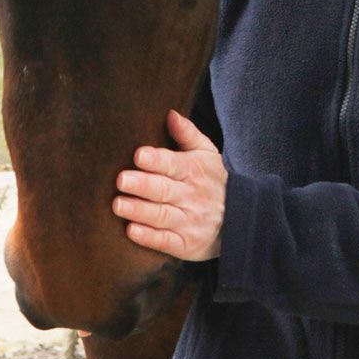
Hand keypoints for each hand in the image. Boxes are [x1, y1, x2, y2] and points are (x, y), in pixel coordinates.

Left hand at [113, 109, 226, 260]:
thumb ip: (187, 134)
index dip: (156, 160)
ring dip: (140, 211)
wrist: (239, 219)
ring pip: (162, 215)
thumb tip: (170, 113)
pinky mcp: (186, 244)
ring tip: (118, 205)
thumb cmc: (214, 181)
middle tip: (121, 180)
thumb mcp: (207, 154)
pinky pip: (166, 241)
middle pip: (163, 189)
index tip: (139, 155)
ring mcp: (189, 221)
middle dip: (142, 185)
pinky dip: (149, 237)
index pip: (173, 164)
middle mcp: (191, 196)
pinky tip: (131, 230)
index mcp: (194, 170)